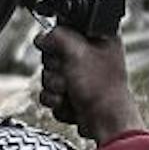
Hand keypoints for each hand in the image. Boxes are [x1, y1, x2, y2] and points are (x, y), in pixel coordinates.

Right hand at [35, 27, 144, 144]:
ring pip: (48, 75)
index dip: (58, 41)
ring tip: (72, 92)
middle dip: (56, 69)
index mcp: (97, 38)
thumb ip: (57, 36)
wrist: (106, 121)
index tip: (62, 51)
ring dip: (56, 87)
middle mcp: (88, 55)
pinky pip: (50, 93)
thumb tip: (42, 37)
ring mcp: (79, 77)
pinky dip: (56, 101)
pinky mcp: (71, 95)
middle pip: (51, 54)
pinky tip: (70, 103)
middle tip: (69, 75)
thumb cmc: (101, 87)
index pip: (64, 28)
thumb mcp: (77, 52)